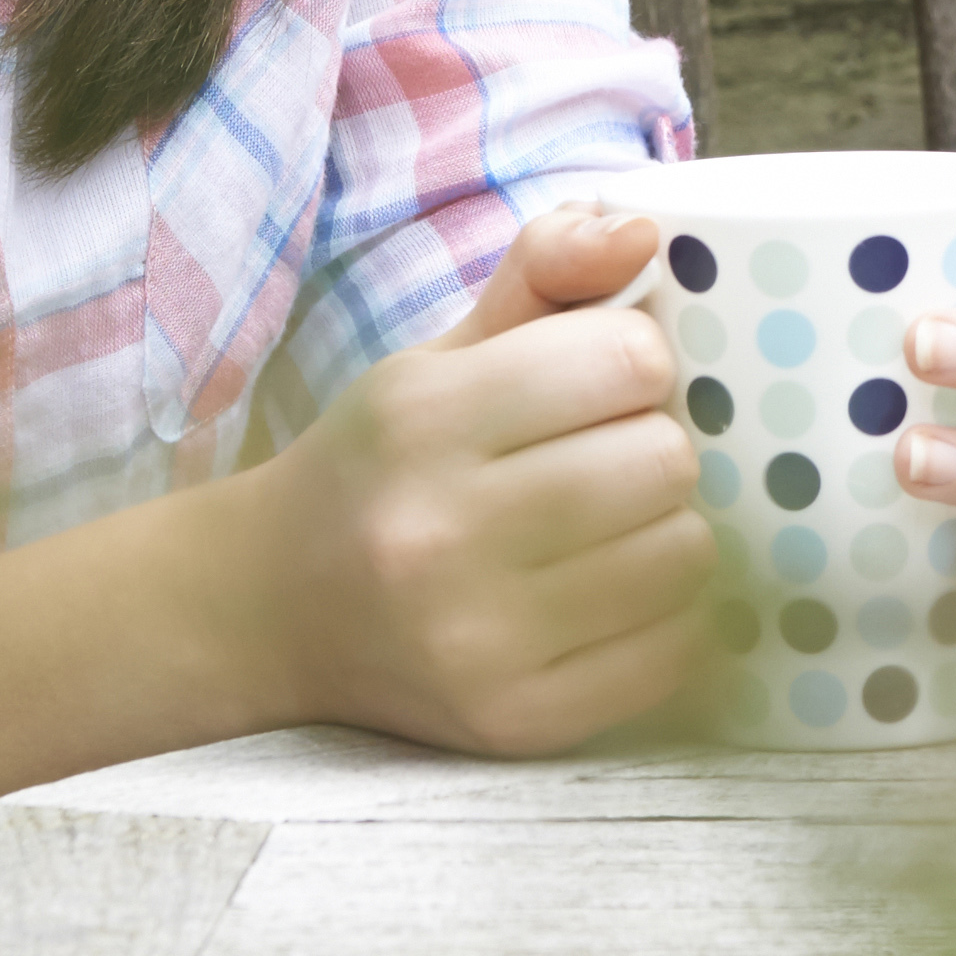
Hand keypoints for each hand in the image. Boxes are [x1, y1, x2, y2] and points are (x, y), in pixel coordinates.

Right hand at [254, 200, 715, 756]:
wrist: (272, 609)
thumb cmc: (383, 463)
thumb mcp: (445, 351)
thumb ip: (548, 269)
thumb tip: (643, 232)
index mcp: (424, 419)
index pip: (629, 359)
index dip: (633, 362)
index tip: (597, 385)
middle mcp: (441, 535)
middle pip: (665, 460)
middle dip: (650, 447)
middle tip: (600, 461)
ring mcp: (479, 642)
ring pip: (683, 553)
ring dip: (662, 530)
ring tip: (598, 529)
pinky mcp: (516, 723)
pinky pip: (673, 648)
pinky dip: (658, 615)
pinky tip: (599, 595)